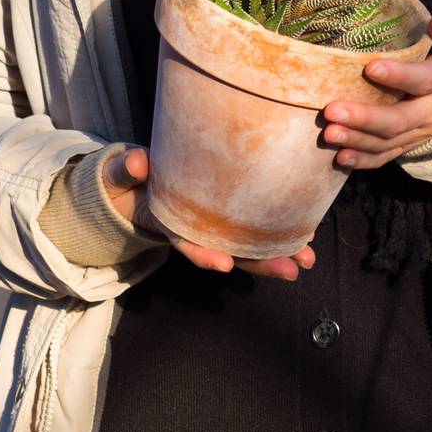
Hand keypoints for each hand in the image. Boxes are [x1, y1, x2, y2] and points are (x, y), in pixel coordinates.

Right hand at [100, 146, 315, 281]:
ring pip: (248, 244)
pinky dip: (278, 232)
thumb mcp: (123, 175)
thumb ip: (128, 169)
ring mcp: (216, 224)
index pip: (187, 243)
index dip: (204, 255)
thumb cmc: (131, 178)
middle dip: (261, 262)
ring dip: (278, 253)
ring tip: (307, 258)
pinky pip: (254, 226)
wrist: (138, 180)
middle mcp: (197, 229)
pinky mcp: (230, 213)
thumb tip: (136, 162)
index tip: (224, 264)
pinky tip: (305, 234)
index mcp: (171, 223)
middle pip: (230, 252)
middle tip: (292, 269)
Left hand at [320, 11, 431, 170]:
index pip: (423, 80)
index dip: (398, 76)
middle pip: (399, 120)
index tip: (370, 67)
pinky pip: (388, 155)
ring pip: (388, 141)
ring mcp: (422, 130)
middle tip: (332, 111)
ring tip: (329, 134)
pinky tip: (340, 158)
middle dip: (364, 118)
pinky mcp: (411, 141)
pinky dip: (365, 160)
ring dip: (357, 140)